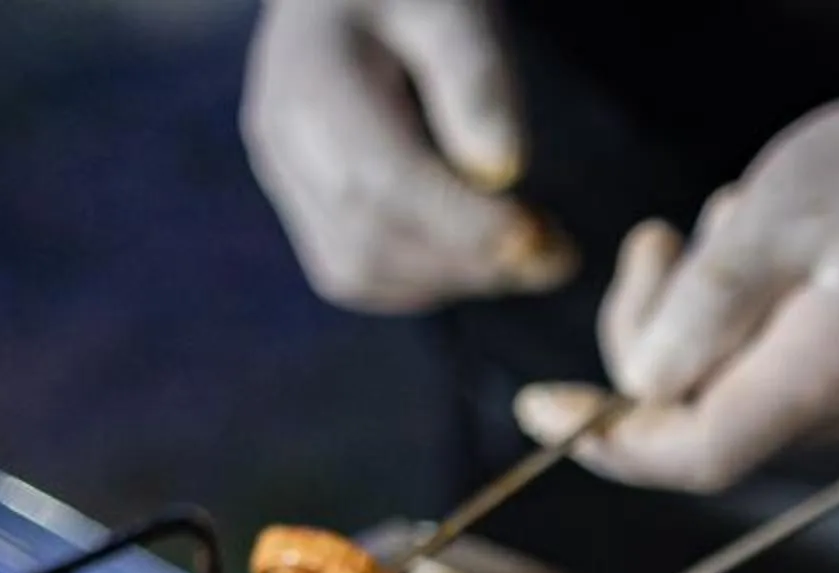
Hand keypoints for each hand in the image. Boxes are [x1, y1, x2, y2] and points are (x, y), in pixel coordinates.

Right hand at [241, 0, 574, 313]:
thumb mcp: (452, 9)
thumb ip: (476, 78)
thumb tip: (503, 169)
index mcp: (312, 84)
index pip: (383, 184)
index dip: (465, 225)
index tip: (540, 236)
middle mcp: (283, 142)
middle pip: (370, 241)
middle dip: (470, 261)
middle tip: (555, 255)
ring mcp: (287, 179)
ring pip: (361, 271)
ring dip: (454, 278)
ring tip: (529, 252)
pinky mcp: (306, 205)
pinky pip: (358, 273)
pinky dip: (426, 280)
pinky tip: (481, 253)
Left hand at [512, 20, 838, 493]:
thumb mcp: (779, 210)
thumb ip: (706, 304)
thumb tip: (640, 384)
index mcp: (828, 376)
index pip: (696, 452)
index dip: (608, 442)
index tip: (538, 405)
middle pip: (698, 421)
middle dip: (649, 340)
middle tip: (654, 242)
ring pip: (726, 394)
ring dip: (695, 318)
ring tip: (728, 225)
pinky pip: (762, 373)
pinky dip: (734, 319)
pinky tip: (760, 248)